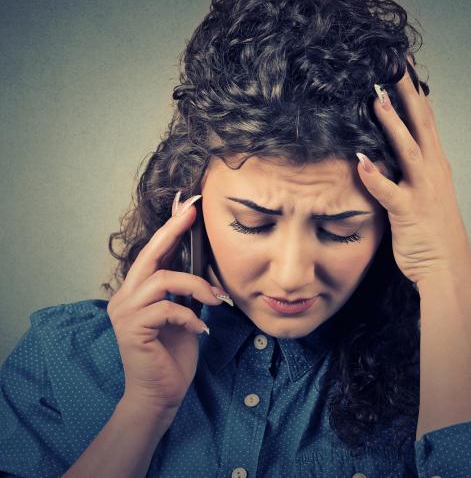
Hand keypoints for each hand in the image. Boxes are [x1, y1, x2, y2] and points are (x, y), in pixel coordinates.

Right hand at [106, 193, 228, 413]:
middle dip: (173, 231)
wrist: (160, 396)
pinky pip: (167, 308)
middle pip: (149, 254)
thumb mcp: (183, 315)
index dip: (170, 228)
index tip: (187, 207)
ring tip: (215, 300)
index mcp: (136, 292)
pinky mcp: (132, 329)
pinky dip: (190, 316)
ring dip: (196, 286)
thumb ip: (185, 291)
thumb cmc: (172, 355)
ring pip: (163, 279)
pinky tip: (201, 328)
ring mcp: (125, 313)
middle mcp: (124, 298)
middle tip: (193, 213)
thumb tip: (203, 264)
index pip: (153, 253)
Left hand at [356, 57, 470, 284]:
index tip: (404, 66)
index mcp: (435, 164)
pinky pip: (390, 192)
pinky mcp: (409, 212)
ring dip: (393, 124)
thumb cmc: (432, 230)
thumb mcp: (425, 192)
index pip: (425, 119)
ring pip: (408, 149)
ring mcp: (423, 190)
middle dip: (408, 92)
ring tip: (377, 100)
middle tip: (395, 64)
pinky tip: (360, 161)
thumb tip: (390, 149)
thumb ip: (411, 169)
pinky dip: (376, 177)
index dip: (414, 92)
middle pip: (421, 123)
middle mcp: (432, 171)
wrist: (447, 267)